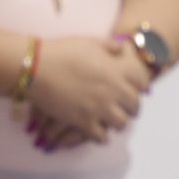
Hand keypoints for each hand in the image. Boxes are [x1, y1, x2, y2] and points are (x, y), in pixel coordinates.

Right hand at [24, 37, 146, 145]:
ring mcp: (99, 108)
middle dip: (130, 107)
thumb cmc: (62, 52)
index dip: (139, 86)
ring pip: (121, 124)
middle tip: (122, 107)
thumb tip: (121, 48)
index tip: (132, 88)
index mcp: (116, 71)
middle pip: (135, 107)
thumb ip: (109, 46)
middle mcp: (112, 91)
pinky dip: (100, 135)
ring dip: (116, 122)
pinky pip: (101, 137)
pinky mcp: (83, 122)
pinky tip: (95, 129)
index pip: (142, 84)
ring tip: (109, 119)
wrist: (37, 68)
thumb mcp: (89, 42)